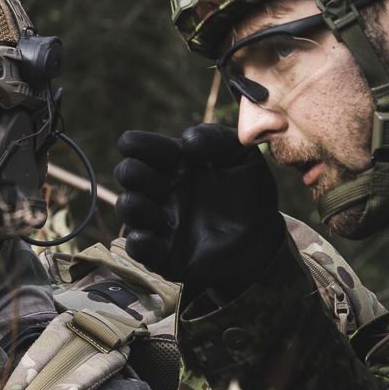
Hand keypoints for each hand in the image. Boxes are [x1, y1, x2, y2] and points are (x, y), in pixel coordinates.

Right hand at [115, 123, 287, 298]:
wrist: (263, 238)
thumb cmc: (250, 193)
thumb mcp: (242, 154)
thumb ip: (216, 136)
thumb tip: (186, 141)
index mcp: (173, 163)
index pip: (135, 145)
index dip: (142, 144)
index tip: (174, 154)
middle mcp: (161, 189)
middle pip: (125, 172)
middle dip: (135, 173)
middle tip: (167, 184)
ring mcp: (159, 221)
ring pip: (125, 206)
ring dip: (135, 204)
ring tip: (163, 213)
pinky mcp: (162, 253)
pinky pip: (135, 246)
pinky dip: (137, 241)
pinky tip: (152, 237)